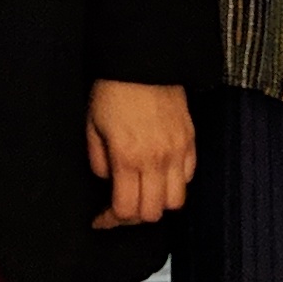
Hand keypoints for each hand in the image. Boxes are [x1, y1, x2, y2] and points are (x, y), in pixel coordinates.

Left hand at [86, 80, 194, 227]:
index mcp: (127, 157)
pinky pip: (189, 177)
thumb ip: (98, 159)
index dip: (111, 220)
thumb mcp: (92, 125)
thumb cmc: (113, 90)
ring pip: (176, 201)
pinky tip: (160, 174)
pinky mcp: (190, 141)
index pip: (126, 210)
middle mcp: (156, 159)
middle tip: (121, 207)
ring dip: (158, 203)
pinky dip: (176, 183)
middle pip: (152, 213)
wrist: (144, 61)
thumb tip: (107, 180)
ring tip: (143, 193)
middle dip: (133, 217)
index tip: (101, 218)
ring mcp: (177, 151)